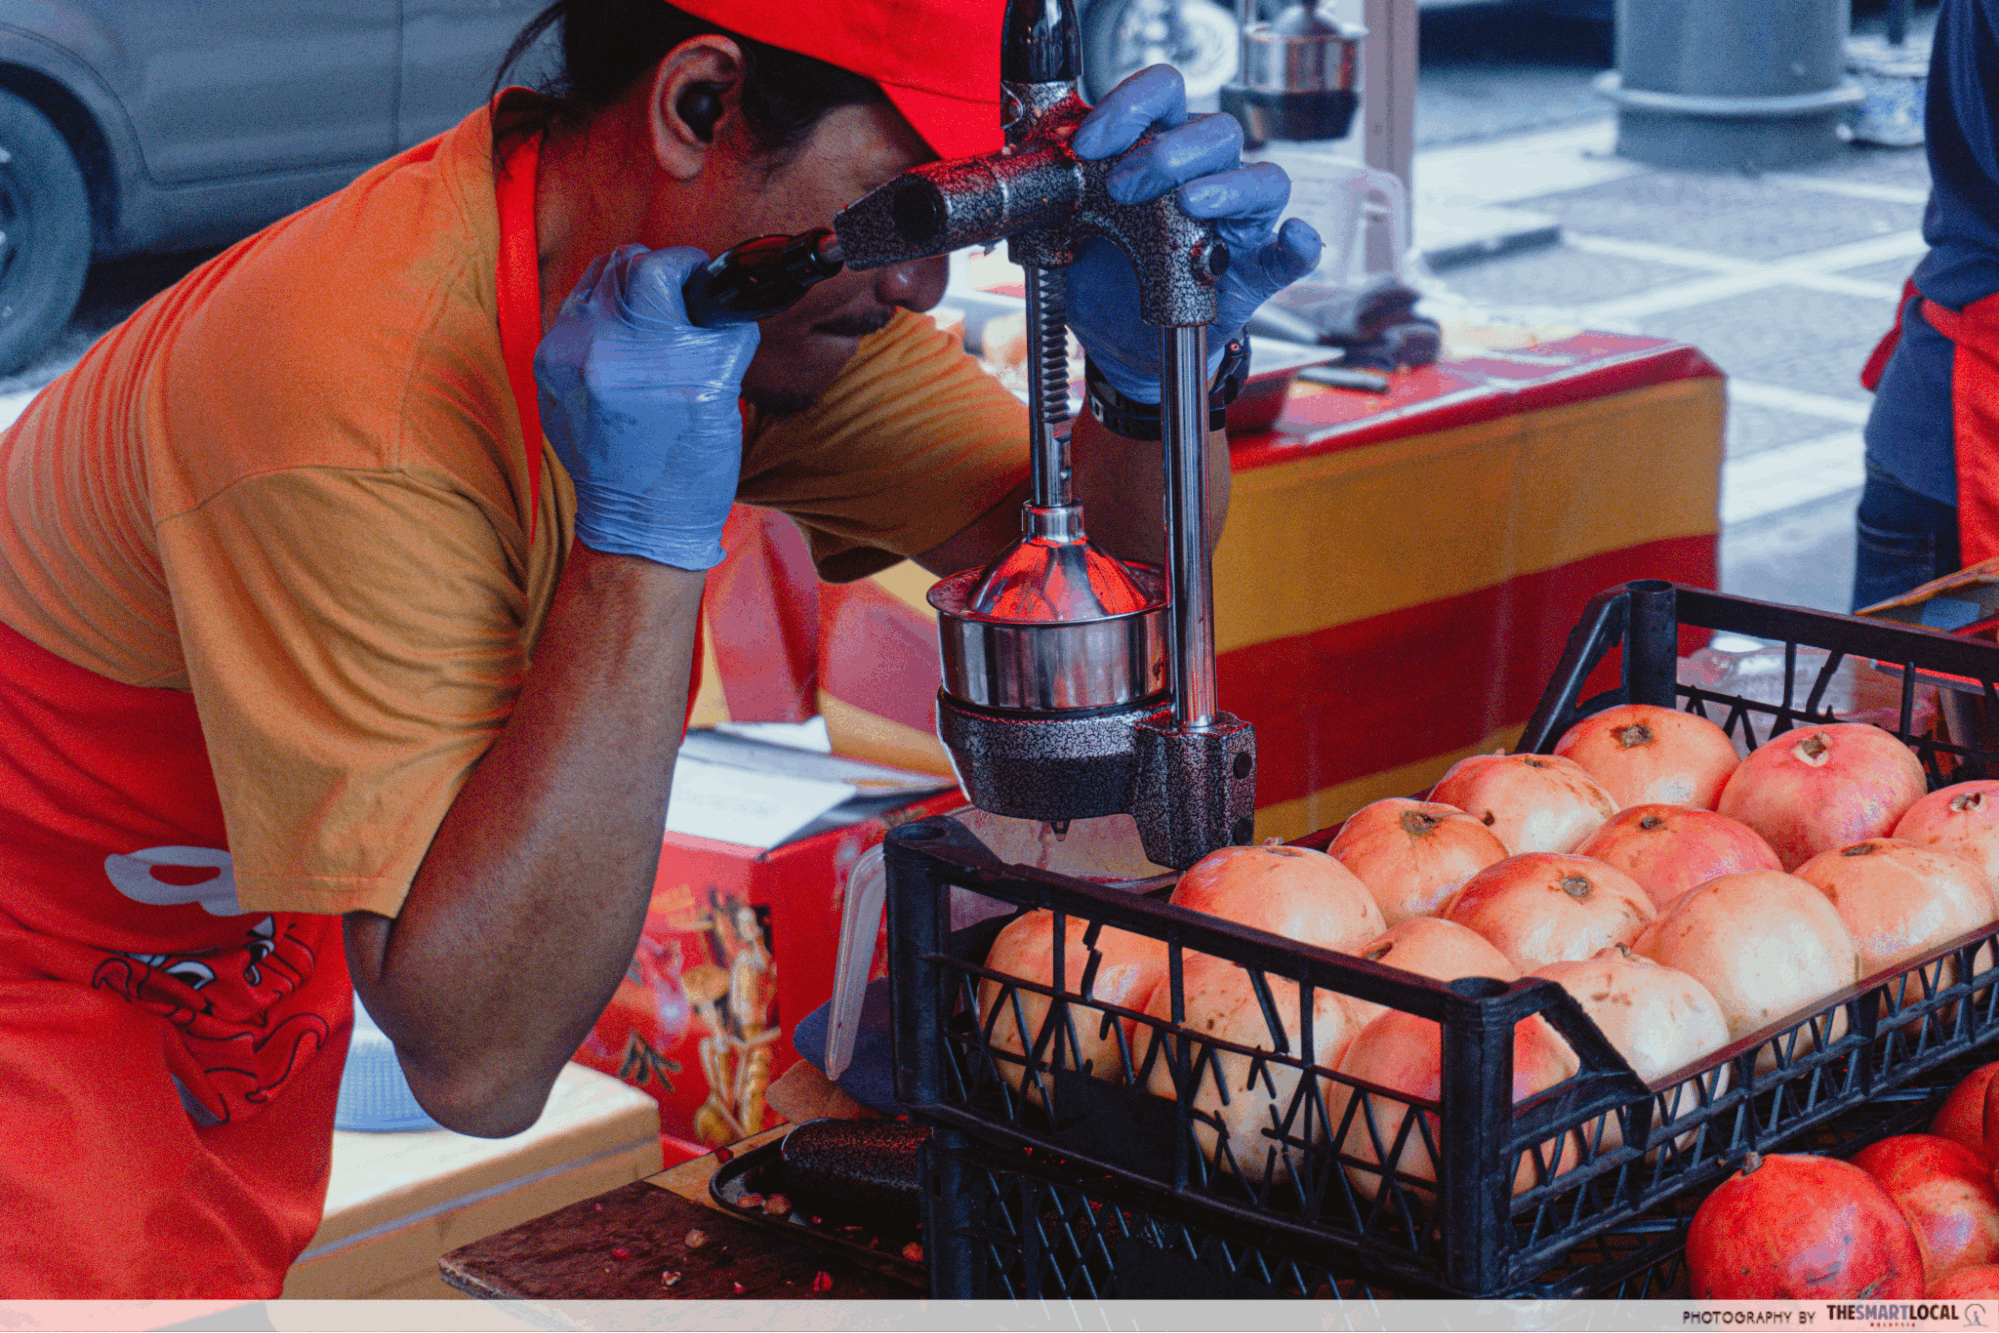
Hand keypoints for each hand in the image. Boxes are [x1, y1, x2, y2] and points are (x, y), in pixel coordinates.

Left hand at [533, 245, 758, 569]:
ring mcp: (560, 361)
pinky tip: (623, 353)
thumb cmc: (691, 465)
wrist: (643, 523)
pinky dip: (601, 321)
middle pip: (618, 264)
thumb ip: (716, 329)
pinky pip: (573, 317)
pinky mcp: (545, 374)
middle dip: (654, 275)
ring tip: (649, 328)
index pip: (655, 266)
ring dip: (624, 293)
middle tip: (678, 304)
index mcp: (640, 353)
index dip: (686, 265)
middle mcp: (590, 350)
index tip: (700, 280)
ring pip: (590, 283)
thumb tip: (713, 291)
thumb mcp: (721, 388)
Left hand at [1067, 65, 1321, 404]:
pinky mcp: (1254, 272)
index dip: (1131, 106)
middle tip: (1124, 189)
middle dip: (1169, 152)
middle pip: (1218, 132)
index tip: (1090, 143)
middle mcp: (1206, 175)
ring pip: (1263, 180)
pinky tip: (1293, 238)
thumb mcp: (1070, 227)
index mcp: (1160, 150)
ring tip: (1191, 205)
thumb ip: (1061, 197)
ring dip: (1228, 186)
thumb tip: (1041, 179)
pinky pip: (1290, 255)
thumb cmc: (1103, 272)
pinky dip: (1297, 246)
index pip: (1165, 96)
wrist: (1117, 339)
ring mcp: (1236, 224)